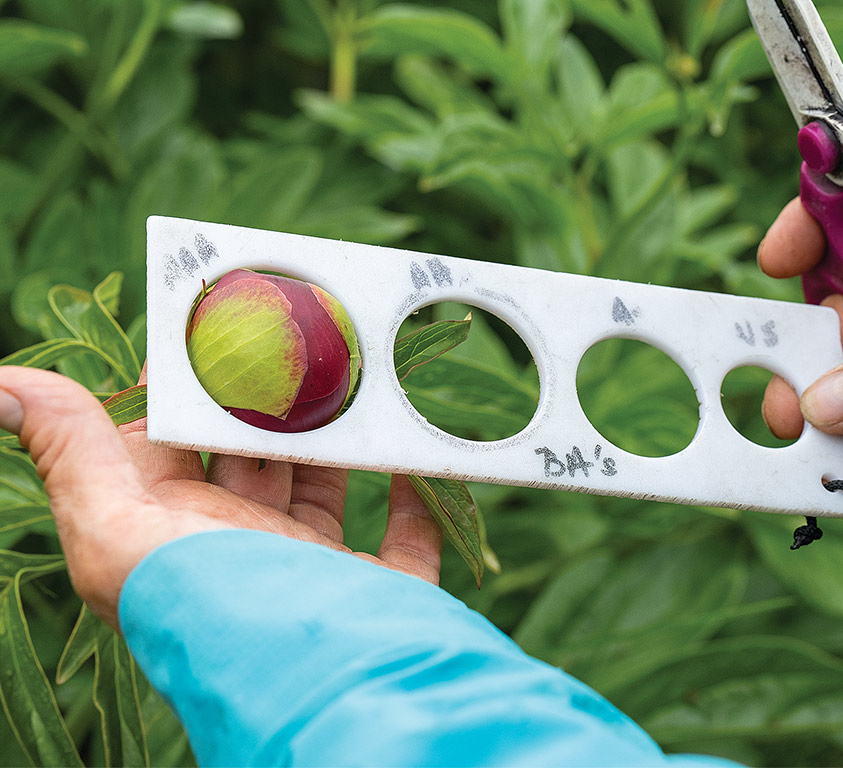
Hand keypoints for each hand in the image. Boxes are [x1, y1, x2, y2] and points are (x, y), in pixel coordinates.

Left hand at [0, 366, 442, 628]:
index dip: (184, 385)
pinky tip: (412, 451)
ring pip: (328, 486)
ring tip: (357, 372)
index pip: (173, 444)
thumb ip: (70, 453)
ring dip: (341, 435)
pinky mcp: (386, 588)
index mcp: (180, 535)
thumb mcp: (117, 530)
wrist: (323, 684)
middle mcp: (244, 550)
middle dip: (271, 398)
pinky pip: (406, 536)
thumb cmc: (213, 605)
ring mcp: (319, 571)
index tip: (211, 322)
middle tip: (296, 332)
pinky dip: (412, 495)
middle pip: (255, 457)